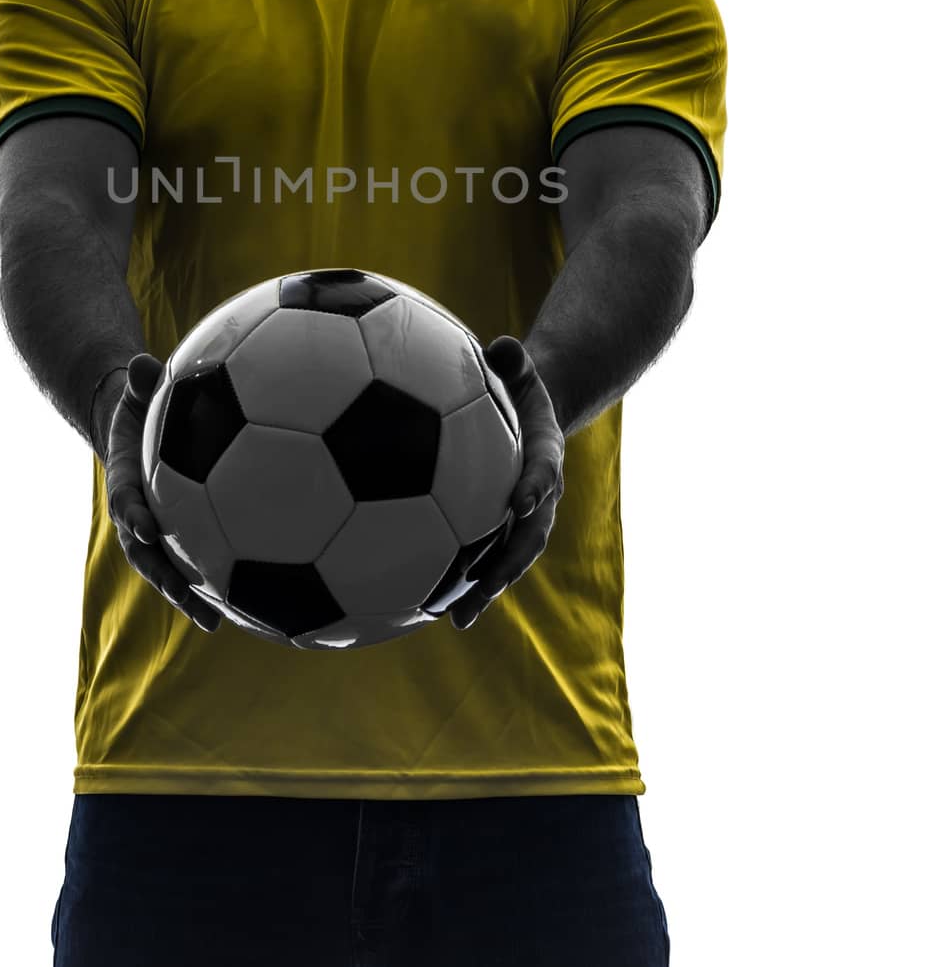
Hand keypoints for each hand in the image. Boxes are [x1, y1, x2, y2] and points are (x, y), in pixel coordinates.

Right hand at [104, 353, 222, 631]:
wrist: (129, 430)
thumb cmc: (139, 405)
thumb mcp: (135, 391)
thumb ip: (139, 382)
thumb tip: (141, 362)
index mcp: (126, 482)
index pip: (125, 503)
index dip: (131, 517)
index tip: (145, 526)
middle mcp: (140, 514)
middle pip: (148, 556)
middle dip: (165, 580)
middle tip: (189, 600)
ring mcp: (161, 530)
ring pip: (173, 569)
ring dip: (190, 597)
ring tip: (216, 623)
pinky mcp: (184, 534)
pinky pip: (203, 559)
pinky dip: (221, 581)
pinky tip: (255, 603)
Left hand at [449, 335, 564, 629]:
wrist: (530, 413)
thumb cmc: (516, 385)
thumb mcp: (519, 368)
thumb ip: (514, 361)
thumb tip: (505, 346)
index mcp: (544, 455)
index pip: (546, 472)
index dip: (538, 487)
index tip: (521, 502)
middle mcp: (536, 495)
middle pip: (529, 536)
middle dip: (510, 564)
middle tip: (485, 586)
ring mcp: (516, 519)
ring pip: (504, 560)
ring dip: (484, 591)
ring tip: (456, 620)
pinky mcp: (491, 529)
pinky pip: (476, 558)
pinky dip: (456, 583)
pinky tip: (420, 607)